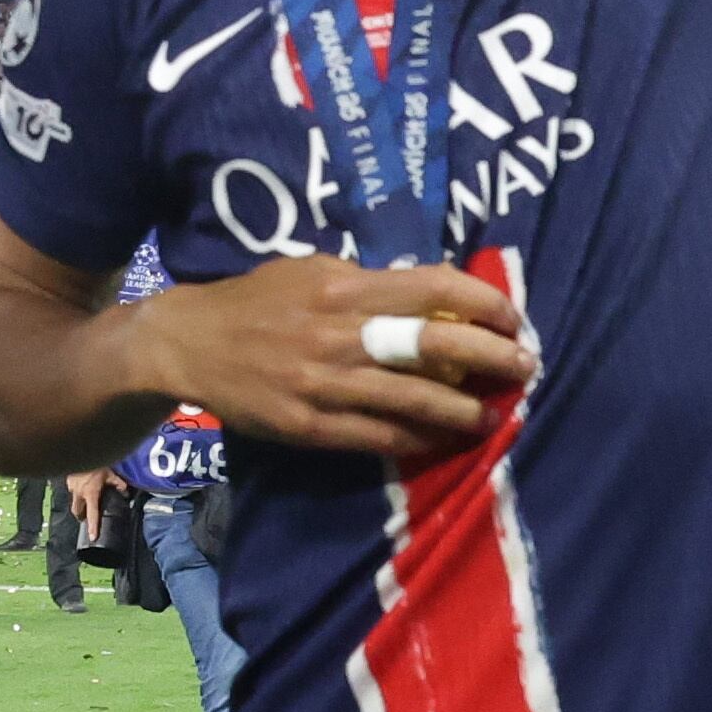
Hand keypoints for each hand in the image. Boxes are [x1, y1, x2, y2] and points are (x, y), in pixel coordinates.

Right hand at [132, 252, 532, 458]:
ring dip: (466, 410)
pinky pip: (380, 438)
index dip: (482, 302)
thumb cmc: (255, 300)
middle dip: (492, 358)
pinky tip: (443, 439)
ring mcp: (324, 383)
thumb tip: (429, 292)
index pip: (431, 288)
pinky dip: (420, 440)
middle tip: (525, 366)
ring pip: (415, 401)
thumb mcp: (306, 271)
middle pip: (435, 346)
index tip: (511, 318)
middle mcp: (338, 334)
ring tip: (494, 413)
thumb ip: (364, 281)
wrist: (186, 343)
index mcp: (340, 287)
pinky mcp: (310, 425)